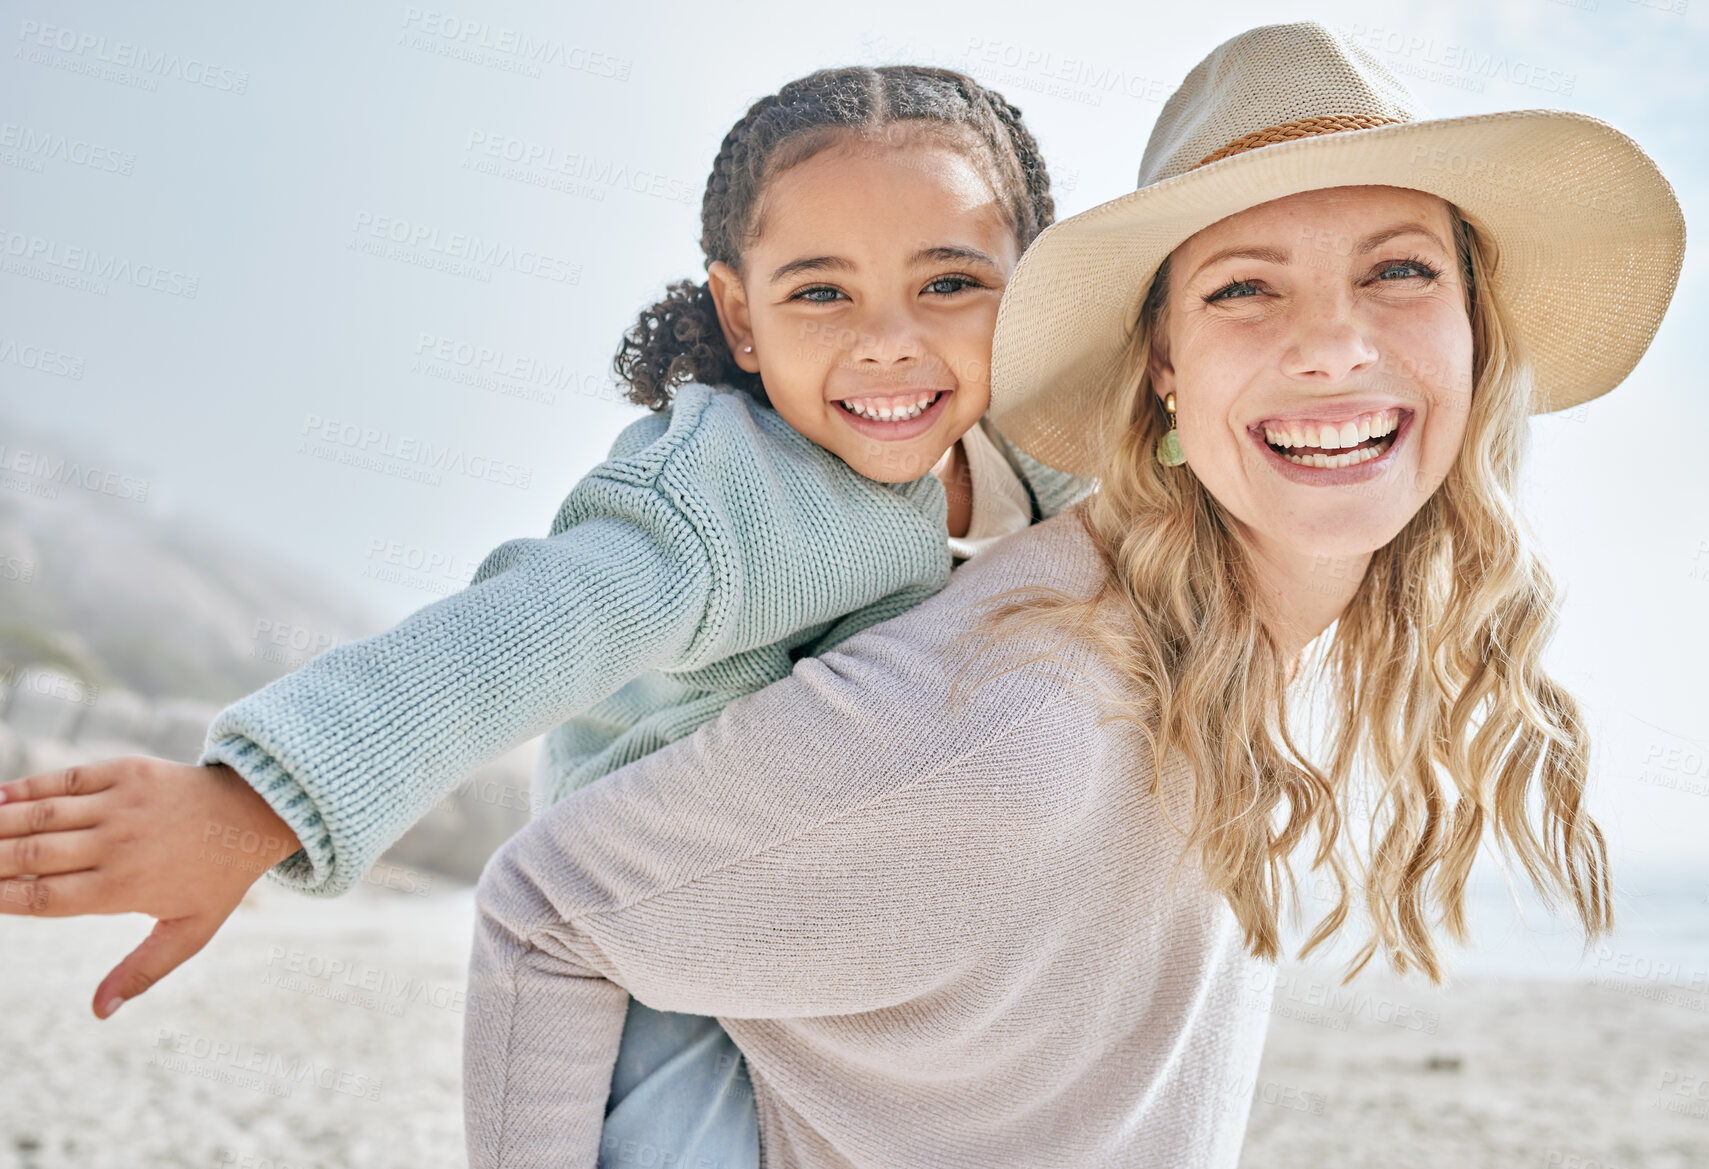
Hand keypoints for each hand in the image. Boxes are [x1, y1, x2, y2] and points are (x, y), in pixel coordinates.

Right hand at [0, 755, 301, 1018]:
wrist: (254, 814)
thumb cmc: (216, 878)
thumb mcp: (190, 933)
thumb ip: (142, 972)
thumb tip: (98, 1012)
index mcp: (123, 888)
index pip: (42, 898)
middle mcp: (116, 845)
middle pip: (29, 855)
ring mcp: (120, 805)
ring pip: (39, 816)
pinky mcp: (126, 772)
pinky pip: (65, 780)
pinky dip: (25, 789)